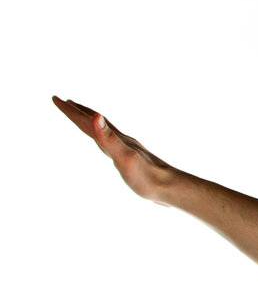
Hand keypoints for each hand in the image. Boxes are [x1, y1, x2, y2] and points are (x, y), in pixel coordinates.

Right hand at [52, 96, 181, 203]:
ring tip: (85, 119)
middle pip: (96, 122)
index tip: (56, 99)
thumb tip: (96, 116)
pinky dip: (106, 140)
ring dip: (92, 123)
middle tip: (65, 102)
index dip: (71, 111)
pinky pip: (113, 145)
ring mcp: (127, 150)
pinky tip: (109, 145)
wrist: (171, 188)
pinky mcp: (133, 161)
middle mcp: (121, 141)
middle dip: (79, 112)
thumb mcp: (124, 156)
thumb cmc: (147, 176)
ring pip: (105, 132)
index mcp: (115, 139)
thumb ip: (109, 138)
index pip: (88, 121)